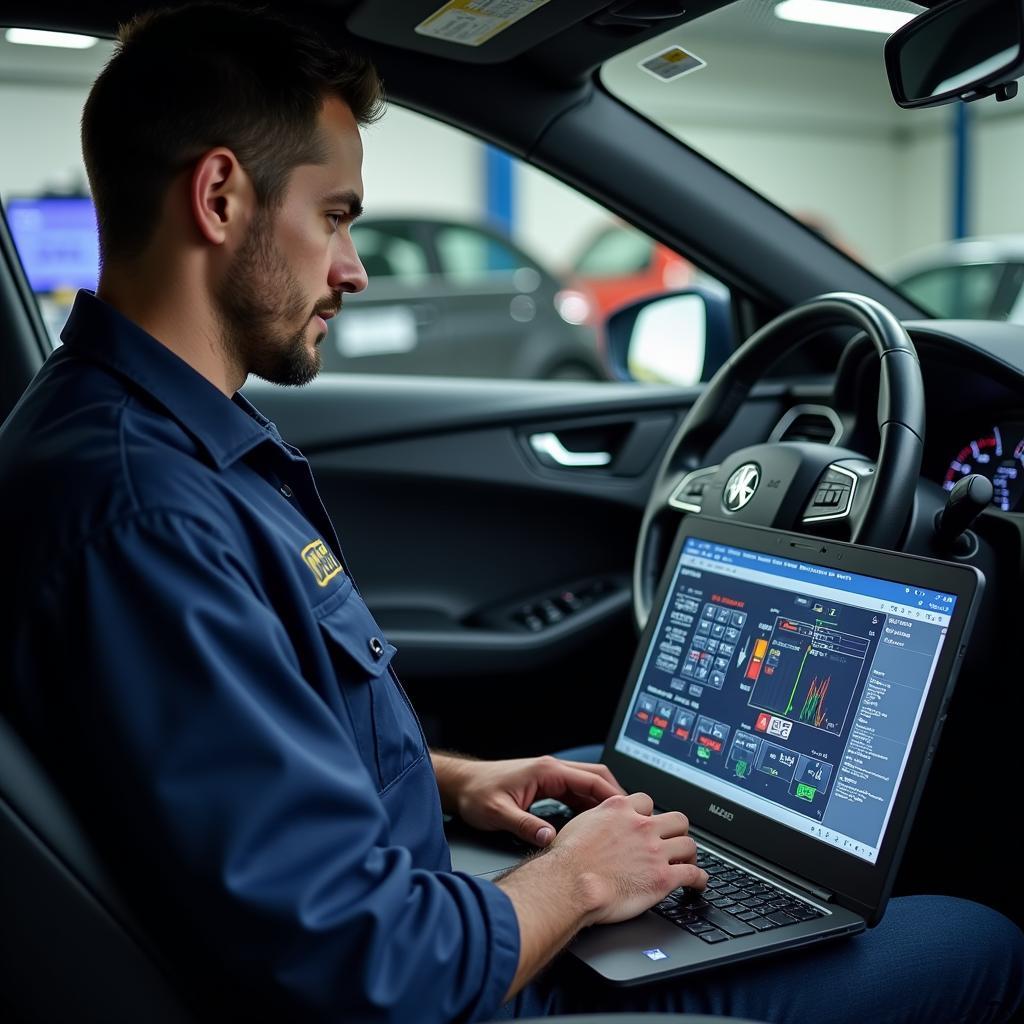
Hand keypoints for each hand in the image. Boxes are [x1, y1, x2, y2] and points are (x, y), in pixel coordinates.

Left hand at [443, 754, 625, 847]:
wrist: (462, 785)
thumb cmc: (476, 794)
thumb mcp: (498, 813)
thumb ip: (526, 825)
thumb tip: (550, 839)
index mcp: (546, 771)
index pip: (590, 779)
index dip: (612, 797)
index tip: (628, 812)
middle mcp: (551, 769)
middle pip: (596, 777)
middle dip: (616, 796)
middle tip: (631, 818)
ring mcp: (550, 776)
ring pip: (587, 784)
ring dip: (603, 801)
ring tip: (618, 823)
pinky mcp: (545, 785)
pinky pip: (575, 792)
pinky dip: (589, 804)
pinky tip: (594, 822)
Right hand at [549, 791, 706, 925]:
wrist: (570, 884)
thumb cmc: (567, 860)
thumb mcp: (579, 825)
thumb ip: (597, 819)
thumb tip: (598, 824)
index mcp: (620, 810)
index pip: (646, 801)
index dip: (649, 814)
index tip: (650, 823)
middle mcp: (641, 826)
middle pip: (676, 819)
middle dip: (677, 831)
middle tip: (673, 842)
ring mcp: (654, 851)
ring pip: (689, 844)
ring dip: (690, 855)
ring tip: (688, 863)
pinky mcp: (663, 877)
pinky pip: (693, 874)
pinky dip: (699, 880)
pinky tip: (698, 884)